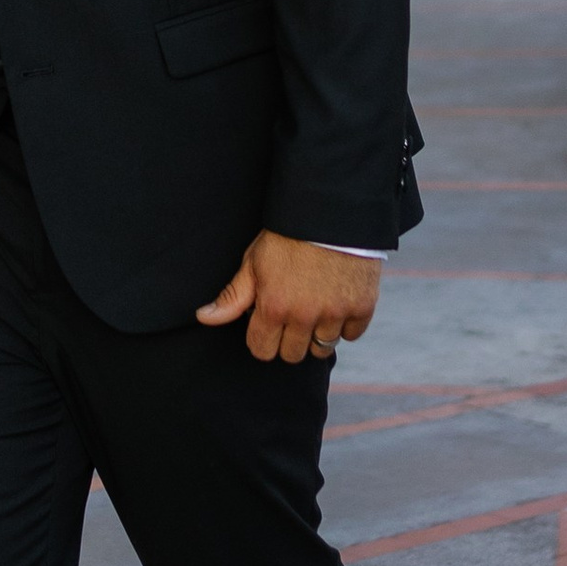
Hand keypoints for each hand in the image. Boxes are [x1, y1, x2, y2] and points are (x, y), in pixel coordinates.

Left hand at [196, 230, 379, 365]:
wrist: (331, 211)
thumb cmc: (287, 235)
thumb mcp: (253, 262)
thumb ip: (233, 297)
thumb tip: (204, 318)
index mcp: (274, 308)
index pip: (262, 351)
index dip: (261, 338)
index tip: (267, 322)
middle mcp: (305, 316)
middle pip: (292, 355)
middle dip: (288, 339)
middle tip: (292, 314)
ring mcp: (336, 313)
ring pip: (322, 349)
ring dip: (317, 334)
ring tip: (316, 308)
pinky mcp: (362, 307)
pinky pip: (352, 335)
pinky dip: (346, 324)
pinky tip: (338, 303)